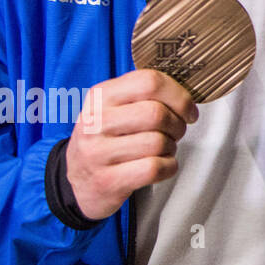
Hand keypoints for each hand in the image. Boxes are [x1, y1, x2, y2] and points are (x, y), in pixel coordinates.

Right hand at [65, 69, 198, 219]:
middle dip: (177, 124)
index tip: (188, 109)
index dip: (179, 95)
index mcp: (101, 95)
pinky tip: (161, 165)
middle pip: (156, 114)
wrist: (76, 182)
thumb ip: (144, 94)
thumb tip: (188, 94)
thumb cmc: (105, 139)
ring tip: (162, 149)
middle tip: (176, 131)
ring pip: (158, 142)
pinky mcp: (107, 181)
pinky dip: (168, 167)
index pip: (149, 82)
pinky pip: (154, 168)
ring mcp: (98, 153)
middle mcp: (95, 121)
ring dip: (171, 147)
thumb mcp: (113, 108)